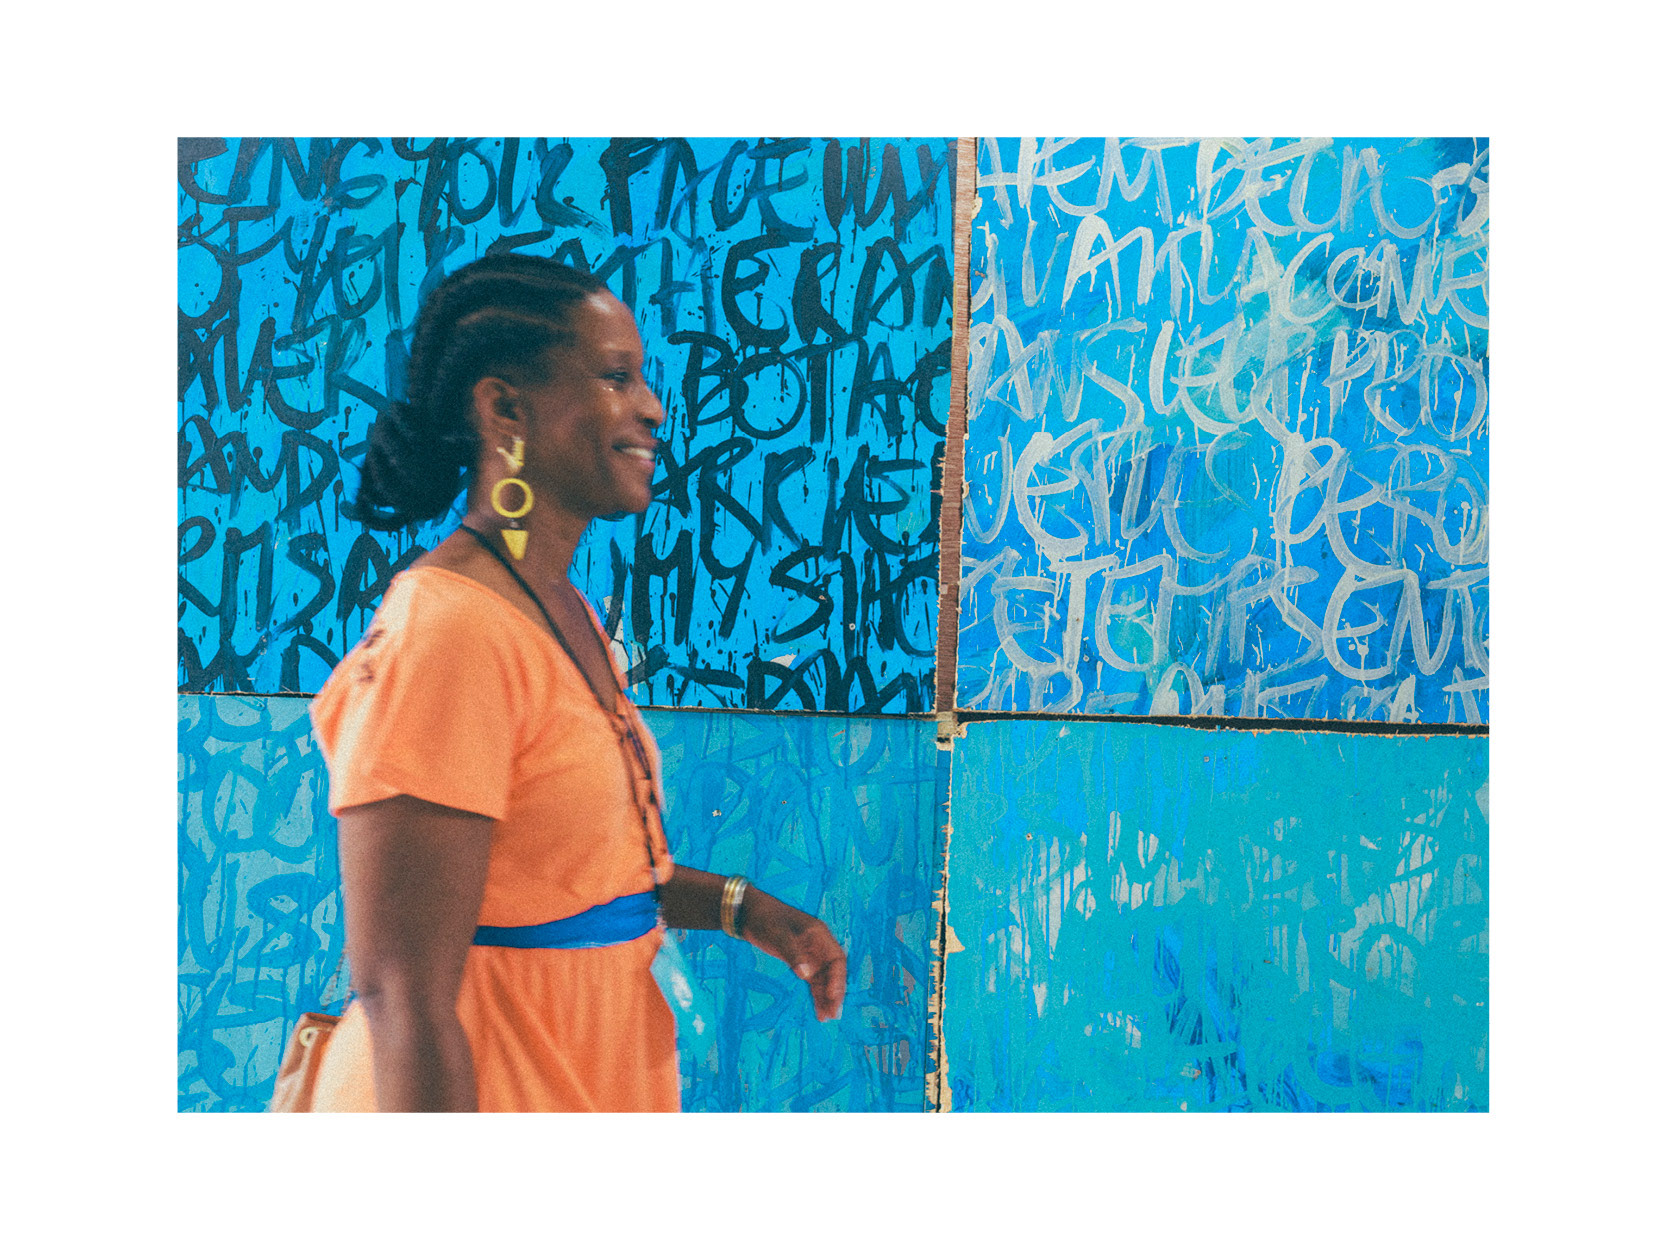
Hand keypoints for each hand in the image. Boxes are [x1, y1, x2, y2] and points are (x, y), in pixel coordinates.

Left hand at [740, 891, 846, 1021]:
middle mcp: (819, 945)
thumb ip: (793, 955)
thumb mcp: (779, 935)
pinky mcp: (799, 961)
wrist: (749, 913)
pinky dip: (814, 994)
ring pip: (823, 979)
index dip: (838, 978)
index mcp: (819, 934)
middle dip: (834, 993)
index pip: (837, 959)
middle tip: (833, 1015)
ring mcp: (810, 954)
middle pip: (833, 972)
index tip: (833, 996)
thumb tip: (806, 976)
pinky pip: (812, 981)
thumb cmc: (766, 918)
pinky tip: (816, 1009)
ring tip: (826, 1018)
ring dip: (825, 998)